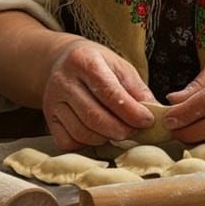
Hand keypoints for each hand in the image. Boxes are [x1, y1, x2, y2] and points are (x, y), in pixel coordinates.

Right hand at [42, 38, 156, 151]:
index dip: (131, 111)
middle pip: (94, 116)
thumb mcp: (119, 66)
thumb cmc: (97, 64)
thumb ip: (137, 89)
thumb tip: (156, 113)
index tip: (147, 121)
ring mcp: (52, 101)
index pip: (109, 92)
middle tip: (136, 132)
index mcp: (84, 61)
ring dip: (106, 139)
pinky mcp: (48, 119)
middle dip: (120, 130)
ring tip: (120, 133)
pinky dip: (87, 145)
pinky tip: (99, 135)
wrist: (62, 61)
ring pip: (81, 132)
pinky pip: (68, 142)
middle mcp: (64, 81)